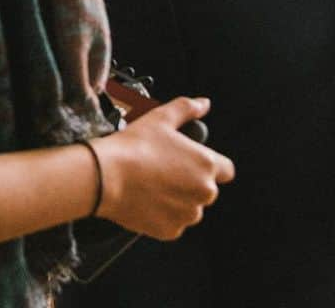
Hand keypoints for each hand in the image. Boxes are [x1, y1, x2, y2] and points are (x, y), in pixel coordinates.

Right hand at [95, 96, 234, 240]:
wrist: (107, 176)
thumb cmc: (134, 146)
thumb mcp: (161, 117)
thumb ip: (187, 108)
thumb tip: (203, 104)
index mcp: (206, 164)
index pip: (226, 169)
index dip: (212, 163)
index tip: (193, 160)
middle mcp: (203, 192)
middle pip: (206, 188)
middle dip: (189, 180)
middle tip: (164, 168)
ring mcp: (188, 214)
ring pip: (190, 206)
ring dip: (178, 198)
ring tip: (152, 182)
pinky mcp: (172, 231)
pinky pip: (173, 222)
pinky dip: (163, 213)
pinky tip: (146, 197)